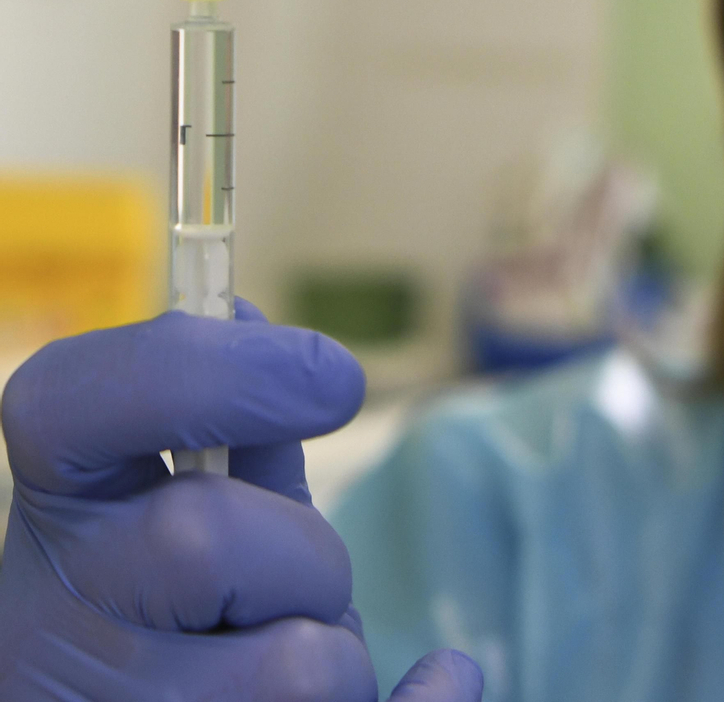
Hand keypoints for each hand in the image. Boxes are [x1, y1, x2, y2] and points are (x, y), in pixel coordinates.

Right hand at [0, 300, 481, 701]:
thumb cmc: (183, 618)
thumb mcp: (193, 514)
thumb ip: (228, 427)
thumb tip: (241, 313)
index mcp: (58, 515)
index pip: (68, 405)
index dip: (209, 373)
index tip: (335, 379)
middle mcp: (49, 624)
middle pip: (205, 541)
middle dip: (304, 556)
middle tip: (292, 589)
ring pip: (294, 669)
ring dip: (334, 653)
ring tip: (284, 663)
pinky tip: (420, 687)